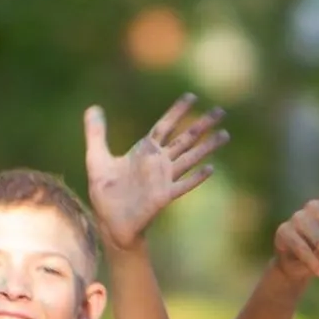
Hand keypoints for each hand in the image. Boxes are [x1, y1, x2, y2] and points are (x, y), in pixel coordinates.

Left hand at [83, 95, 227, 249]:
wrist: (109, 222)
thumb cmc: (105, 192)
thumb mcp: (97, 158)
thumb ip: (96, 133)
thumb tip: (93, 107)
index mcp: (145, 151)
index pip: (165, 126)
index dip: (177, 111)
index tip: (192, 97)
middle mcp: (159, 162)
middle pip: (185, 138)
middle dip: (202, 124)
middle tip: (221, 111)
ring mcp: (164, 179)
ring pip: (190, 158)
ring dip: (207, 147)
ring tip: (225, 134)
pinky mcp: (164, 196)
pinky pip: (183, 184)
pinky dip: (196, 177)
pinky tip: (210, 168)